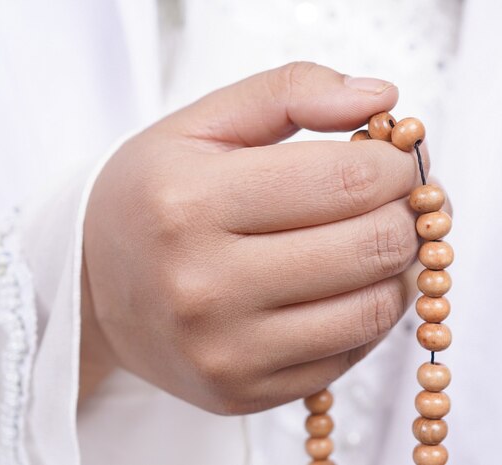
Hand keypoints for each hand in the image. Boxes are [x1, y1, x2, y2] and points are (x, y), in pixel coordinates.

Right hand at [81, 62, 432, 413]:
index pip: (347, 180)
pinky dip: (368, 316)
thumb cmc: (156, 195)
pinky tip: (348, 286)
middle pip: (372, 246)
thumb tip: (383, 96)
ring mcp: (224, 350)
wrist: (92, 287)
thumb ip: (293, 91)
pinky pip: (349, 356)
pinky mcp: (242, 392)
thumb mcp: (205, 122)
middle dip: (409, 214)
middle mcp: (203, 285)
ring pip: (374, 309)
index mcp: (191, 202)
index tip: (395, 158)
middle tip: (400, 198)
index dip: (396, 164)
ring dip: (399, 268)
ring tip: (378, 239)